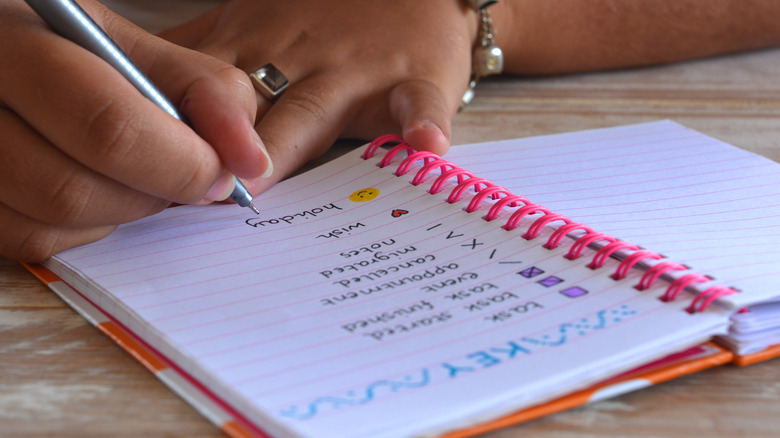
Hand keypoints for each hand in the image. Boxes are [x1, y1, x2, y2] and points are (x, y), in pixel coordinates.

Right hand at [0, 0, 270, 260]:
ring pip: (50, 224)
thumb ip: (205, 92)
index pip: (109, 127)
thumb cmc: (75, 48)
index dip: (181, 164)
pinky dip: (84, 227)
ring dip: (121, 212)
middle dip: (153, 194)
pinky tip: (98, 189)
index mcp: (19, 42)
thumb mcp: (137, 46)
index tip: (223, 173)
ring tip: (137, 175)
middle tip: (186, 179)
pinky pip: (31, 241)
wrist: (2, 55)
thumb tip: (252, 162)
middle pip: (72, 189)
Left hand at [161, 0, 476, 193]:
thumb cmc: (327, 14)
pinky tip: (422, 146)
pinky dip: (419, 123)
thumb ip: (197, 55)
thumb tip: (130, 87)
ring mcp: (353, 73)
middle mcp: (294, 64)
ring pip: (312, 110)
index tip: (127, 169)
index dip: (162, 132)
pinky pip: (417, 102)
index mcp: (249, 51)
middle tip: (171, 192)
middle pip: (241, 110)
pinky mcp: (413, 78)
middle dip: (205, 149)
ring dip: (284, 141)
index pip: (195, 97)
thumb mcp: (249, 21)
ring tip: (257, 180)